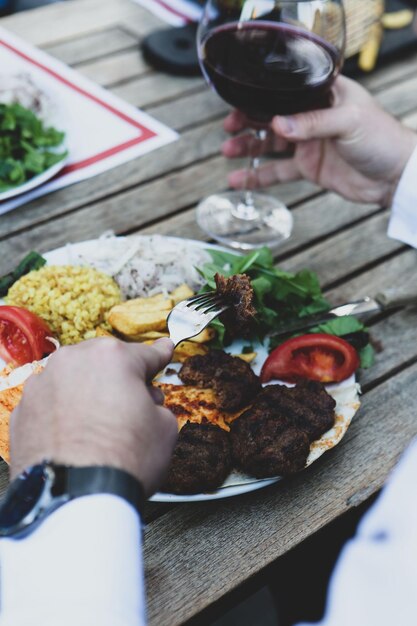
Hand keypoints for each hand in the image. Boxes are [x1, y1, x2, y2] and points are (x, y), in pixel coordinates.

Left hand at [10, 337, 176, 495]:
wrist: (75, 499)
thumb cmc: (123, 461)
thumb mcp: (165, 429)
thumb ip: (157, 405)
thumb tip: (148, 405)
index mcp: (112, 357)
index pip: (145, 353)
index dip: (159, 355)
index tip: (163, 351)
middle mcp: (72, 362)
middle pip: (104, 362)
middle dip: (119, 379)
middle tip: (132, 405)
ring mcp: (42, 385)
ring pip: (74, 380)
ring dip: (88, 394)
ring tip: (100, 426)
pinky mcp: (22, 411)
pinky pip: (51, 404)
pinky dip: (63, 414)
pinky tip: (76, 437)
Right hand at [222, 75, 416, 206]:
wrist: (395, 177)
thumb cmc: (382, 138)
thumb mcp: (349, 122)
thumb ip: (313, 123)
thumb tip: (278, 125)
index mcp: (325, 94)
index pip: (286, 91)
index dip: (261, 96)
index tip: (240, 103)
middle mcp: (313, 116)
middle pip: (273, 115)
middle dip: (248, 120)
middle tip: (229, 128)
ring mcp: (309, 143)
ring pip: (271, 143)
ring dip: (249, 146)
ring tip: (227, 151)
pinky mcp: (309, 168)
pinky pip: (279, 171)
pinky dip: (259, 176)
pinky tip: (240, 178)